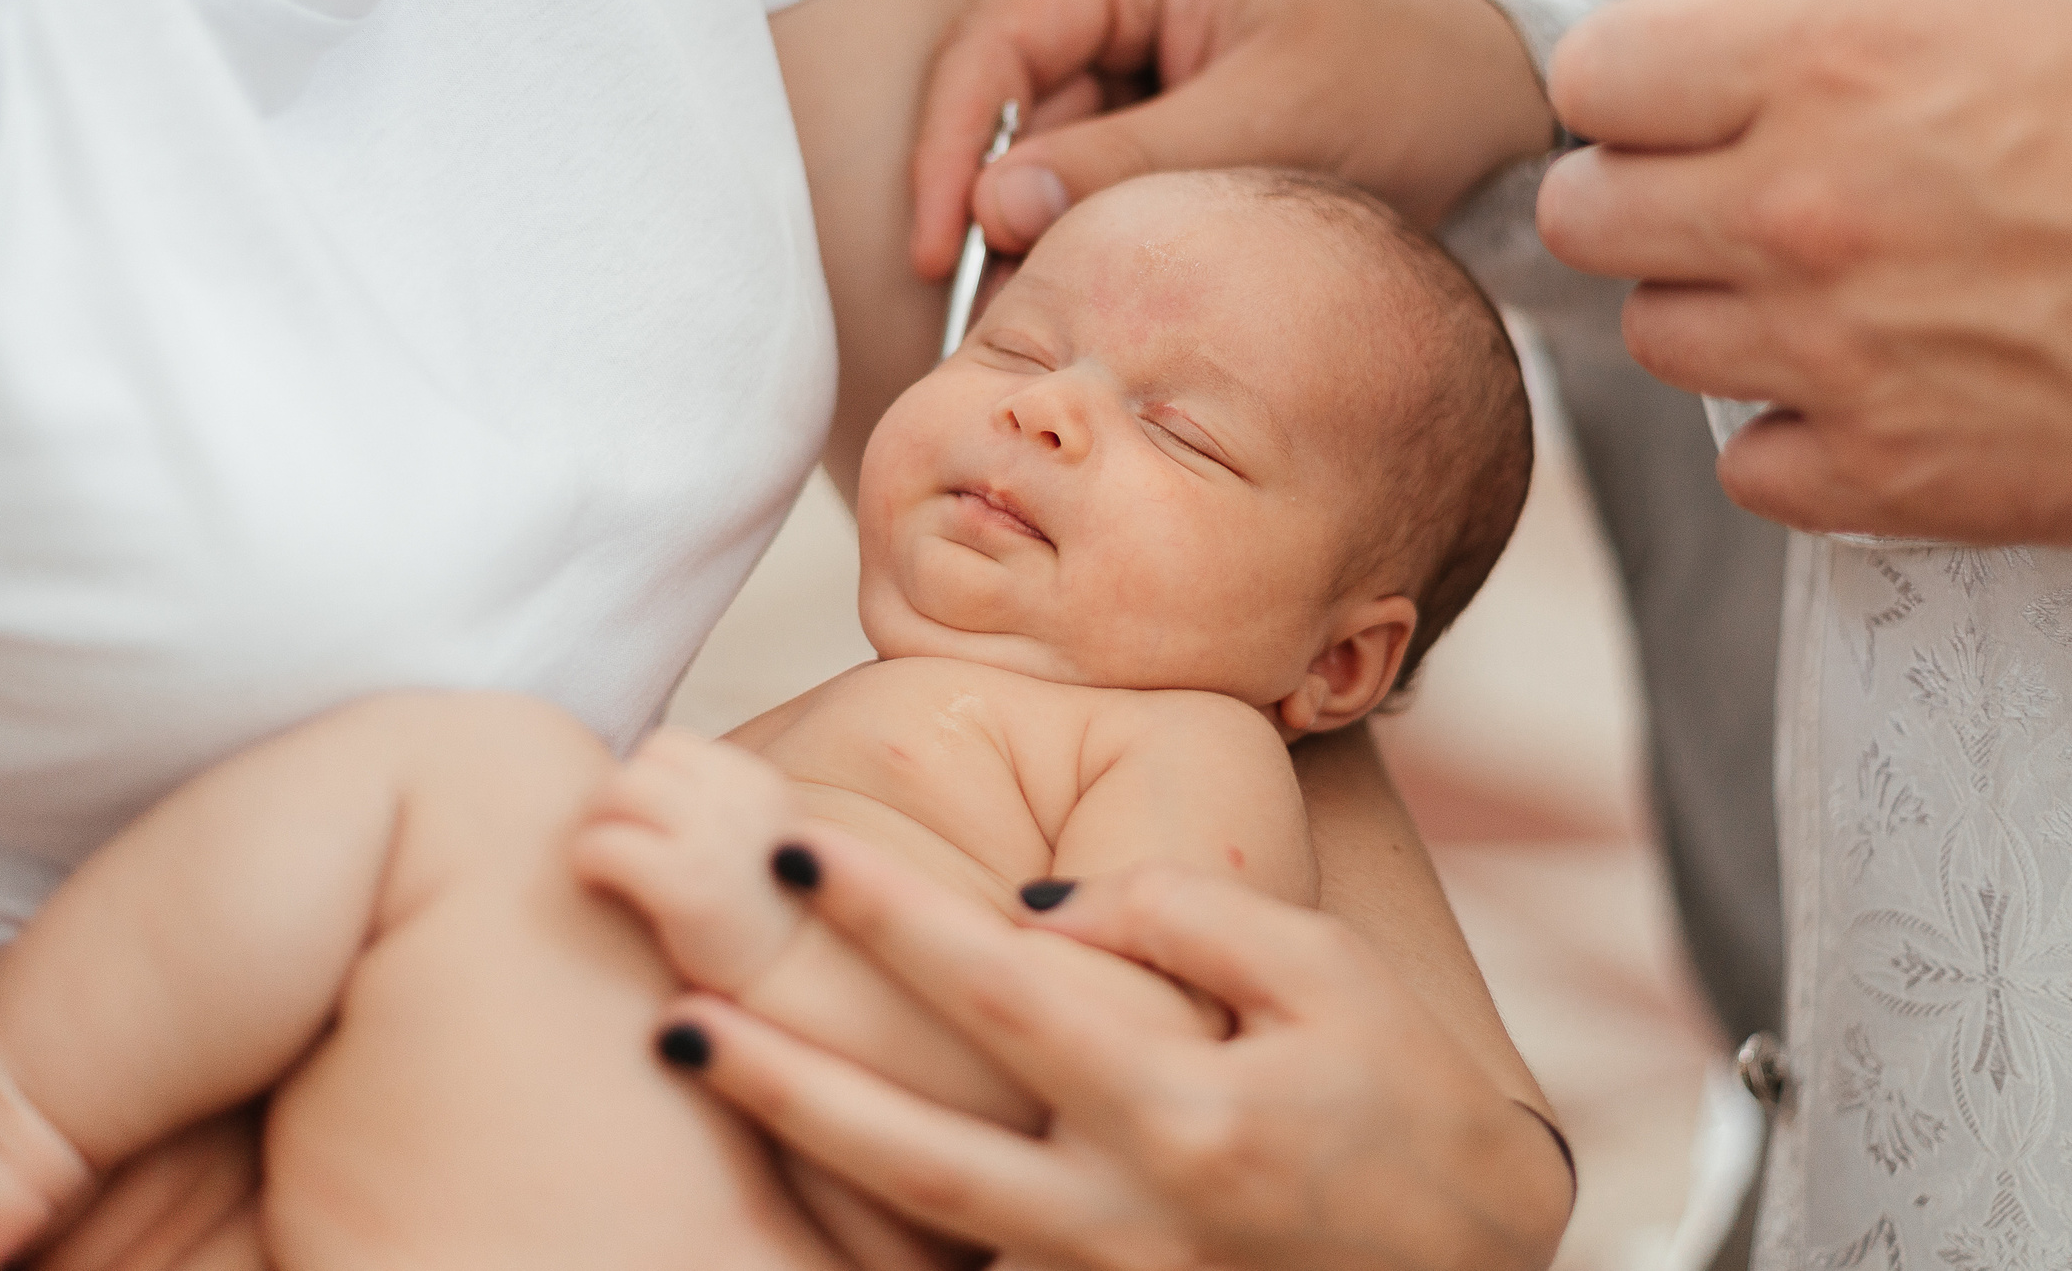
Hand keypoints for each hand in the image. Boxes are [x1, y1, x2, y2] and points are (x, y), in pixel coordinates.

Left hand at [572, 728, 806, 996]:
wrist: (781, 989)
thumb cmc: (747, 919)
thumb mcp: (747, 842)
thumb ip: (706, 805)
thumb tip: (633, 782)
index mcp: (761, 785)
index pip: (668, 748)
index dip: (641, 784)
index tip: (637, 828)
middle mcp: (748, 801)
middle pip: (640, 766)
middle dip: (613, 802)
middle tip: (610, 846)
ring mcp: (721, 841)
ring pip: (618, 791)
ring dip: (597, 825)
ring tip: (602, 866)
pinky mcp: (689, 888)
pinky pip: (606, 844)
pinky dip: (590, 860)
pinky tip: (598, 884)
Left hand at [648, 825, 1571, 1270]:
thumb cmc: (1404, 1103)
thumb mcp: (1330, 978)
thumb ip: (1187, 920)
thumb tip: (1040, 904)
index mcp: (1182, 1109)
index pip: (1001, 990)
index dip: (891, 916)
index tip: (800, 846)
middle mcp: (1123, 1214)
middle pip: (911, 1141)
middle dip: (782, 1068)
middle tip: (667, 1002)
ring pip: (916, 1222)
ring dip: (799, 1144)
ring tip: (689, 1059)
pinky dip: (873, 1225)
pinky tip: (795, 1163)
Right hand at [909, 0, 1552, 277]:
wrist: (1494, 102)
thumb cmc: (1402, 86)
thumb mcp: (1269, 130)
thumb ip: (1127, 166)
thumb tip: (991, 209)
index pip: (996, 41)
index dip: (948, 151)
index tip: (932, 253)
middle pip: (1004, 95)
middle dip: (997, 206)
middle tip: (995, 319)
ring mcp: (1123, 23)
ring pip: (1038, 141)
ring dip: (1049, 225)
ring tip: (1062, 314)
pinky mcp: (1147, 83)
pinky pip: (1084, 158)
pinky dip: (1088, 222)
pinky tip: (1099, 284)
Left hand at [1536, 0, 2071, 544]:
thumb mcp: (1991, 22)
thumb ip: (1820, 11)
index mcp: (1823, 73)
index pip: (1596, 75)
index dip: (1621, 92)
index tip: (1659, 109)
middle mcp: (1800, 211)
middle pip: (1587, 217)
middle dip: (1634, 204)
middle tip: (1707, 205)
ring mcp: (1827, 353)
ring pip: (1653, 339)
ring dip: (1712, 317)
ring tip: (1808, 300)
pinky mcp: (1876, 472)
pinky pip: (1740, 462)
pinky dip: (1784, 435)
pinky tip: (1855, 396)